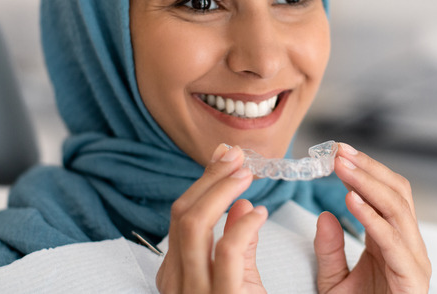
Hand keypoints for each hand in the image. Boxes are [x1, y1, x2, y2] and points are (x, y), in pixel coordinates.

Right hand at [157, 144, 267, 293]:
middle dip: (211, 179)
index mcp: (176, 274)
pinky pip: (226, 250)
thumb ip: (238, 246)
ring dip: (222, 191)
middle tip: (237, 157)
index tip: (226, 157)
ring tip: (246, 176)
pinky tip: (260, 214)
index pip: (182, 216)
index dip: (204, 182)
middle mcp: (177, 282)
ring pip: (195, 226)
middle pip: (184, 215)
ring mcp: (195, 292)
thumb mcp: (238, 279)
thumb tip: (241, 204)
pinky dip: (244, 225)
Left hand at [314, 143, 430, 293]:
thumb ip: (329, 250)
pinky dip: (372, 218)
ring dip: (369, 183)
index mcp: (393, 241)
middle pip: (397, 193)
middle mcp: (409, 246)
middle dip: (368, 168)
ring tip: (342, 167)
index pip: (386, 193)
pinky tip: (351, 200)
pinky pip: (393, 241)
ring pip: (398, 208)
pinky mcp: (412, 278)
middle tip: (339, 151)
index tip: (337, 152)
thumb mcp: (334, 283)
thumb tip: (324, 215)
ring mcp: (415, 261)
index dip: (365, 170)